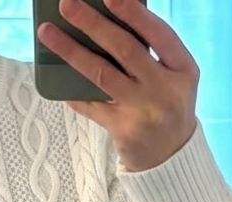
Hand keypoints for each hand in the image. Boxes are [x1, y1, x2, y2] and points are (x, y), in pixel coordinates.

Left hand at [37, 0, 198, 171]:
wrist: (170, 156)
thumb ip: (152, 52)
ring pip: (102, 75)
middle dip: (93, 23)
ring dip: (71, 51)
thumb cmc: (166, 104)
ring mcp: (143, 111)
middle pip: (125, 50)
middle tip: (67, 4)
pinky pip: (91, 105)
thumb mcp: (173, 76)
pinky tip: (55, 75)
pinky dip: (72, 89)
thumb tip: (107, 21)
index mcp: (183, 69)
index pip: (159, 34)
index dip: (134, 13)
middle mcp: (165, 89)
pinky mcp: (123, 130)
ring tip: (48, 34)